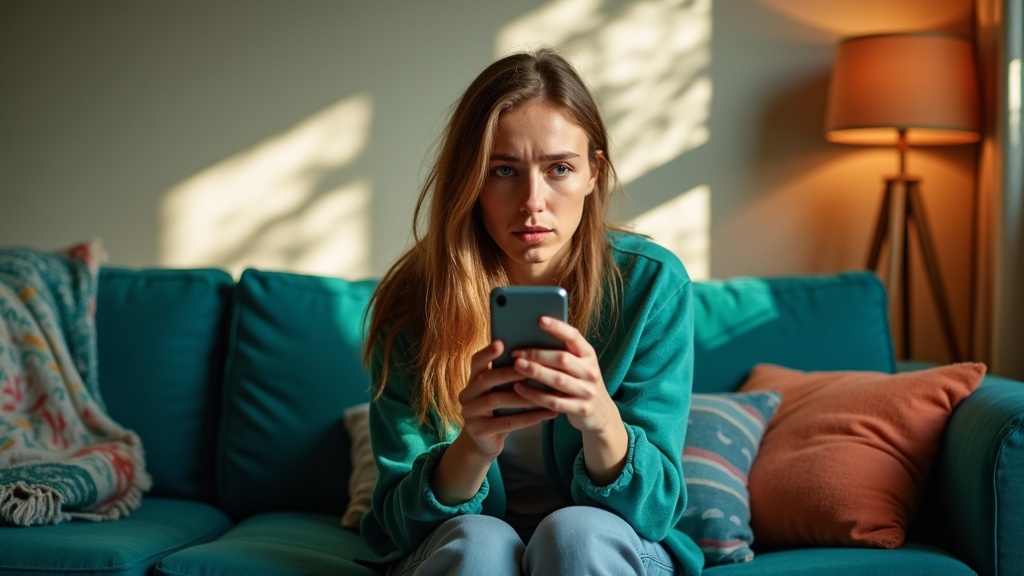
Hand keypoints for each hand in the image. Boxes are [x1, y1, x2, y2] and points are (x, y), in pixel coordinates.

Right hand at [430, 340, 555, 505]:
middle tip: (532, 367)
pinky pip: (505, 422)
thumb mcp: (498, 392)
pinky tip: (546, 413)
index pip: (476, 361)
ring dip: (524, 396)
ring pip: (497, 400)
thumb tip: (535, 355)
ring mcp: (469, 413)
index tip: (502, 343)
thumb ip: (507, 377)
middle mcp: (467, 394)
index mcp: (472, 380)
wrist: (483, 443)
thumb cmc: (498, 411)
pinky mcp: (478, 431)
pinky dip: (528, 418)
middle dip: (510, 372)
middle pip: (487, 379)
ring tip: (547, 392)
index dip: (487, 352)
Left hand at [509, 316, 627, 484]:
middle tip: (516, 352)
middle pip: (563, 359)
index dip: (558, 327)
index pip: (574, 336)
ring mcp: (587, 391)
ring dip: (535, 372)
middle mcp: (590, 371)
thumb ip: (560, 352)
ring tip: (516, 366)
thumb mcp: (577, 365)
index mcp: (589, 355)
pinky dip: (534, 395)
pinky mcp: (580, 409)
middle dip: (537, 354)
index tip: (540, 319)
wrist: (600, 414)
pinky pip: (554, 401)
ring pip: (558, 380)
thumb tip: (529, 335)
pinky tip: (518, 388)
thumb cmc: (579, 382)